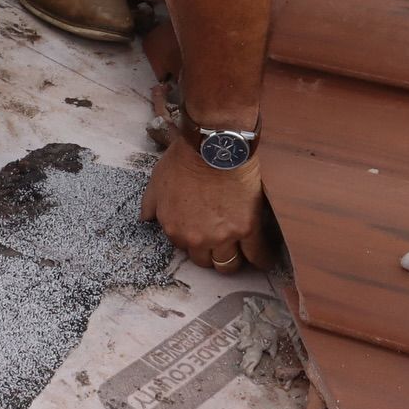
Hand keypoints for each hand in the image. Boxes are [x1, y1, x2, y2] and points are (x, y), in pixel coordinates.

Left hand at [140, 136, 276, 271]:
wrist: (212, 144)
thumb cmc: (184, 159)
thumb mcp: (157, 180)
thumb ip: (150, 204)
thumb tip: (145, 219)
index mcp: (175, 230)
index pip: (184, 248)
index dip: (192, 239)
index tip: (200, 231)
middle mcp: (198, 239)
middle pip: (205, 261)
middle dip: (209, 252)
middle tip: (218, 239)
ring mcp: (223, 236)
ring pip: (228, 264)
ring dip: (232, 259)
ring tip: (239, 252)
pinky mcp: (247, 228)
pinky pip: (257, 255)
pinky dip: (261, 259)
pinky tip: (263, 260)